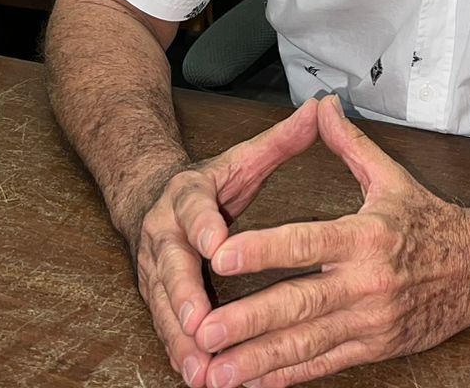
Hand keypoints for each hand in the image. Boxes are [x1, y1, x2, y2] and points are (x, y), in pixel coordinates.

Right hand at [131, 99, 321, 387]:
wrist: (149, 198)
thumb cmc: (208, 186)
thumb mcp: (240, 159)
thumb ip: (280, 141)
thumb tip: (320, 109)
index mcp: (187, 196)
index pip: (194, 209)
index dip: (204, 227)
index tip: (217, 245)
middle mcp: (165, 235)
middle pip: (170, 268)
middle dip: (184, 298)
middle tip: (201, 324)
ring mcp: (155, 271)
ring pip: (164, 307)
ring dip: (181, 339)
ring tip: (202, 368)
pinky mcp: (158, 299)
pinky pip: (168, 330)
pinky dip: (182, 355)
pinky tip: (201, 378)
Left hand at [196, 94, 469, 387]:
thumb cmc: (432, 222)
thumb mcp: (391, 178)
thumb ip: (349, 145)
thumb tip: (321, 106)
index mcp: (366, 236)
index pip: (306, 242)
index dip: (263, 250)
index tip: (221, 255)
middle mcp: (367, 282)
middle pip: (300, 303)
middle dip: (248, 320)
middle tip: (204, 331)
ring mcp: (371, 321)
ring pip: (307, 343)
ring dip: (258, 359)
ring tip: (216, 372)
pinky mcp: (376, 348)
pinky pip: (326, 365)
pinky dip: (289, 376)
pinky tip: (254, 382)